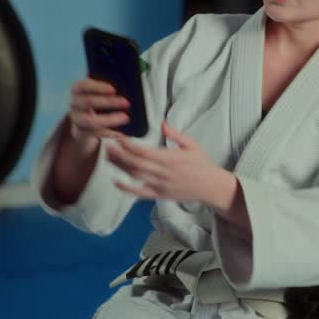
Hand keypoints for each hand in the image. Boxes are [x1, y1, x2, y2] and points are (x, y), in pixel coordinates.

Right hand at [66, 78, 131, 147]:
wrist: (84, 120)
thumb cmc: (97, 99)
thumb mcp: (99, 92)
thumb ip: (108, 90)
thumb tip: (128, 89)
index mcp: (77, 90)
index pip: (83, 86)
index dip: (97, 87)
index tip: (113, 90)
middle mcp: (74, 103)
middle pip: (88, 102)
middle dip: (108, 102)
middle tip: (126, 103)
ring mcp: (76, 118)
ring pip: (90, 120)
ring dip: (109, 119)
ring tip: (126, 118)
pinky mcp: (81, 132)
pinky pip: (94, 133)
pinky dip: (109, 133)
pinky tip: (122, 133)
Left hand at [107, 122, 238, 209]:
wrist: (211, 186)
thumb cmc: (202, 164)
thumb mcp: (192, 145)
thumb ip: (176, 134)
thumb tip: (162, 123)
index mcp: (171, 158)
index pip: (144, 151)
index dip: (129, 145)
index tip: (119, 138)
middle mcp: (163, 172)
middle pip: (135, 163)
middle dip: (119, 154)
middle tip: (107, 145)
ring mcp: (160, 185)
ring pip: (135, 176)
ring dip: (120, 167)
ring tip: (109, 157)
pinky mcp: (160, 195)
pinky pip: (140, 193)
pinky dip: (127, 189)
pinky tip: (116, 181)